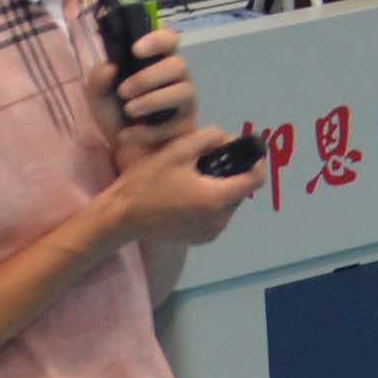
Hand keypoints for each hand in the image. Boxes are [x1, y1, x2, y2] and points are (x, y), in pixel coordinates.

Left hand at [93, 28, 199, 153]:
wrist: (125, 149)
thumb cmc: (116, 112)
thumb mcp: (99, 95)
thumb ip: (98, 79)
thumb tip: (110, 67)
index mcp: (156, 61)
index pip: (169, 39)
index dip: (157, 39)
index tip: (136, 50)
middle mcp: (175, 76)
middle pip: (178, 65)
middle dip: (148, 78)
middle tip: (123, 92)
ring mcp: (184, 100)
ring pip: (183, 92)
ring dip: (153, 101)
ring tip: (129, 111)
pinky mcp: (186, 125)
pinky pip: (175, 124)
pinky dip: (148, 130)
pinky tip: (127, 135)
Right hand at [102, 121, 263, 247]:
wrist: (122, 216)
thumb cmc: (148, 181)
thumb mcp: (177, 150)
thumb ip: (209, 138)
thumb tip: (227, 139)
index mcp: (217, 198)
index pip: (255, 180)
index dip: (254, 162)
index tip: (244, 151)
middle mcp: (219, 221)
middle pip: (240, 192)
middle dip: (231, 174)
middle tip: (208, 160)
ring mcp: (210, 233)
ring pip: (228, 205)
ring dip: (219, 189)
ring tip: (195, 177)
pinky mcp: (200, 239)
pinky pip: (215, 217)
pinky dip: (209, 204)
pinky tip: (187, 195)